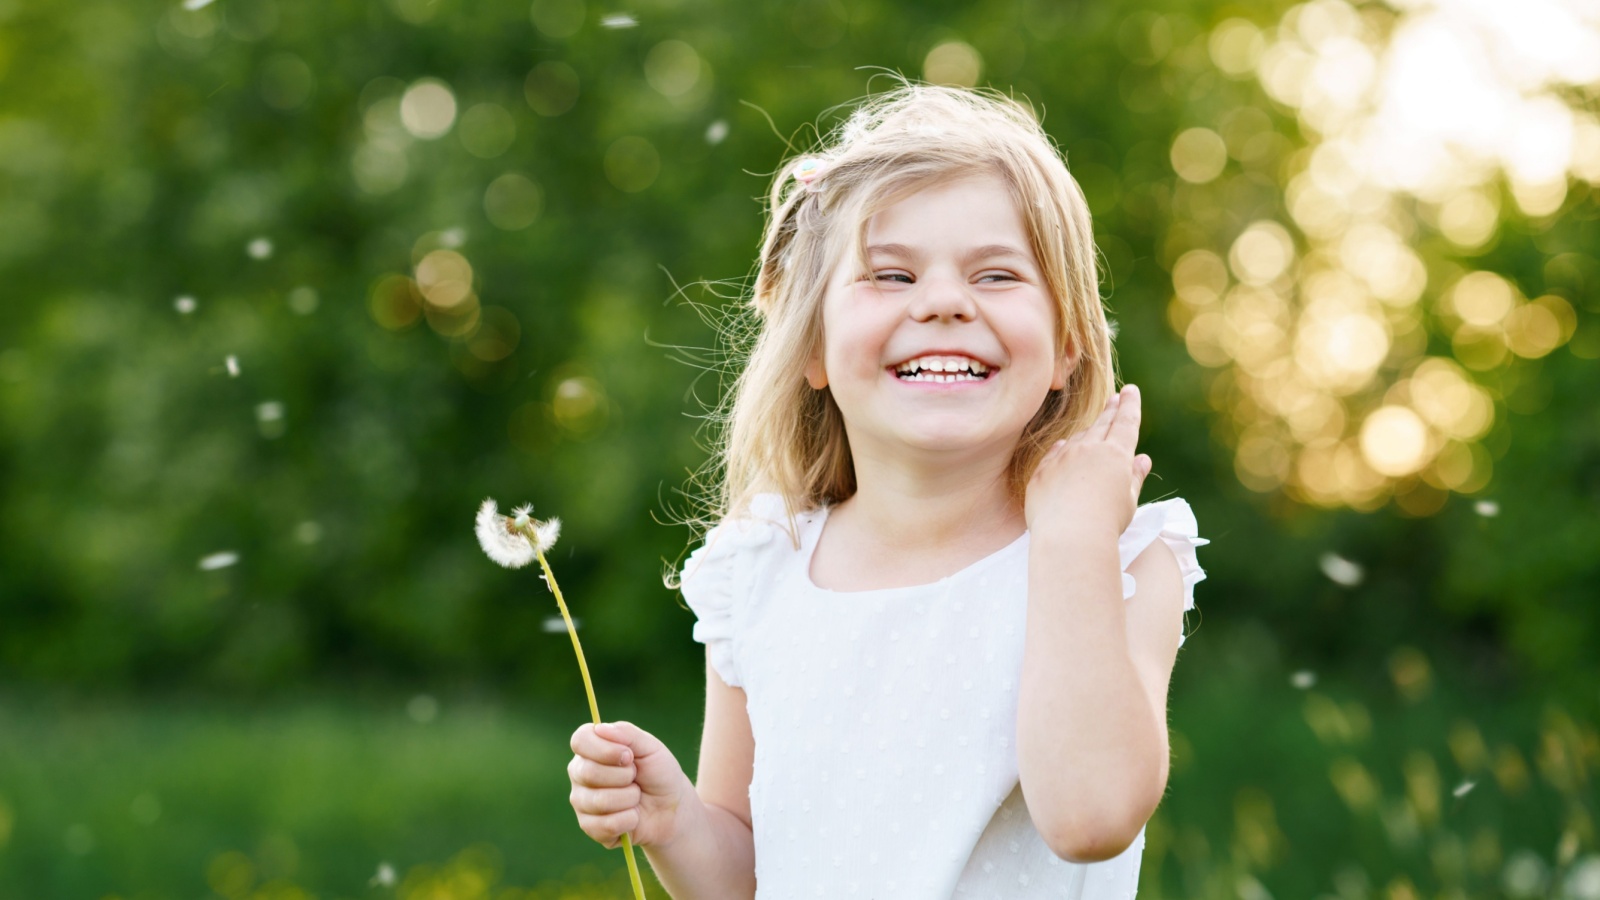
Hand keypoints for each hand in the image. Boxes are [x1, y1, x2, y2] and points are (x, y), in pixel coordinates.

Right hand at [568, 720, 690, 849]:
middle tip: (636, 778)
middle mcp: (580, 773)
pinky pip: (605, 825)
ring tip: (636, 797)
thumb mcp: (651, 747)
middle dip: (624, 776)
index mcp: (591, 748)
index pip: (580, 741)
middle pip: (589, 772)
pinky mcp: (589, 827)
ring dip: (629, 799)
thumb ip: (627, 734)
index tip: (628, 756)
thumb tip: (599, 728)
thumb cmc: (659, 773)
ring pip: (599, 801)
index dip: (605, 749)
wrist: (671, 808)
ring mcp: (582, 801)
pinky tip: (633, 816)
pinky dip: (629, 820)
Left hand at [1024, 384, 1151, 537]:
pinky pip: (1054, 454)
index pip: (1126, 422)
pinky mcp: (1042, 472)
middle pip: (1102, 424)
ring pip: (1077, 438)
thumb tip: (1142, 460)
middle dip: (1111, 409)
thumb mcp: (1128, 501)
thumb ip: (1134, 477)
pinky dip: (1063, 449)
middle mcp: (1088, 449)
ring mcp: (1062, 458)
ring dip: (1088, 431)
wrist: (1069, 537)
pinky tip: (1065, 446)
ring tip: (1095, 426)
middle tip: (1116, 397)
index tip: (1131, 391)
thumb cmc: (1106, 523)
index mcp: (1115, 454)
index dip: (1130, 405)